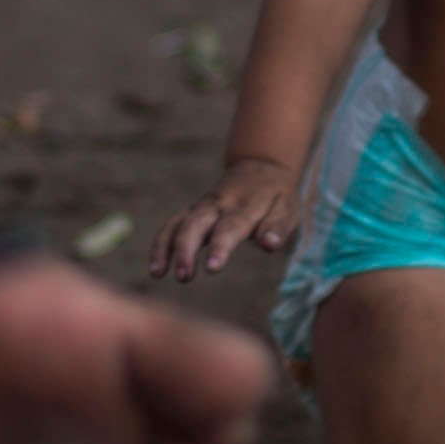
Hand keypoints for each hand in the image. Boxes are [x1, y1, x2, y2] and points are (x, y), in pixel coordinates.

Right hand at [149, 157, 301, 281]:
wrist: (259, 167)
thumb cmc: (276, 197)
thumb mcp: (288, 208)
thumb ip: (278, 227)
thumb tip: (269, 243)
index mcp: (245, 205)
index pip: (231, 227)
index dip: (220, 246)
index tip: (212, 267)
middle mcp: (219, 204)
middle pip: (196, 223)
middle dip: (186, 249)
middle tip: (183, 276)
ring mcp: (202, 206)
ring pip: (179, 222)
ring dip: (167, 247)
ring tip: (158, 273)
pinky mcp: (192, 211)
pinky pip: (172, 225)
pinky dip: (161, 244)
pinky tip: (156, 270)